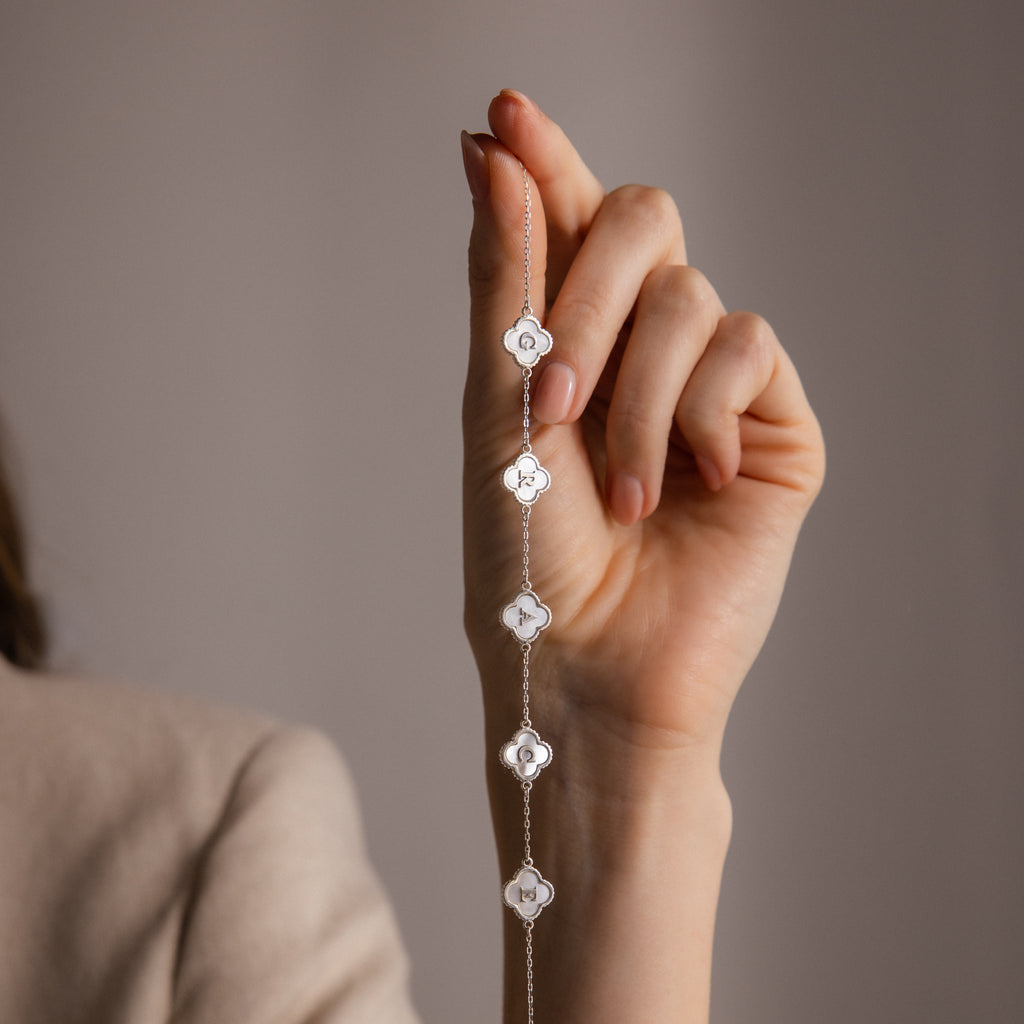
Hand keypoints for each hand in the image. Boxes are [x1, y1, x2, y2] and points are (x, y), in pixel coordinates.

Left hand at [461, 91, 823, 1022]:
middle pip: (641, 221)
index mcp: (571, 341)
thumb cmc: (532, 554)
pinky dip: (700, 409)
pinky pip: (747, 347)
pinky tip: (689, 479)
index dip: (544, 159)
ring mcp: (709, 384)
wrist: (596, 663)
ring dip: (635, 393)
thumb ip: (505, 282)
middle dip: (585, 290)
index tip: (502, 114)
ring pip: (688, 296)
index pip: (568, 219)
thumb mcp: (499, 408)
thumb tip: (489, 153)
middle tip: (550, 391)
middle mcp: (641, 350)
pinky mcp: (771, 425)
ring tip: (623, 490)